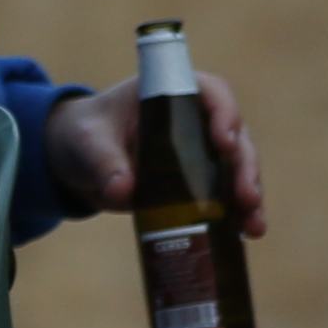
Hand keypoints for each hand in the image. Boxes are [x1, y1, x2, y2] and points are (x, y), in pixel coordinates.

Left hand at [44, 68, 268, 235]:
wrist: (75, 160)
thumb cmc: (85, 134)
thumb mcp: (87, 142)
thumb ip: (102, 162)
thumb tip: (122, 191)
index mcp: (171, 94)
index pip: (211, 93)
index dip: (225, 113)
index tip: (224, 141)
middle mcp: (195, 121)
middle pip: (235, 137)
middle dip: (245, 167)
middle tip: (245, 197)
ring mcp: (200, 153)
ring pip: (237, 169)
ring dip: (249, 196)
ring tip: (253, 226)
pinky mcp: (198, 183)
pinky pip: (226, 195)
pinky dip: (238, 214)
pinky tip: (247, 233)